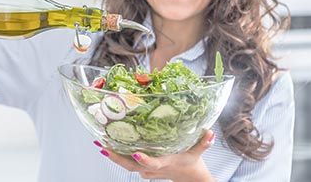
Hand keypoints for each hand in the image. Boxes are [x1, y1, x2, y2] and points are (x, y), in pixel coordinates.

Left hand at [94, 130, 215, 181]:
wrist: (189, 178)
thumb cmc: (192, 163)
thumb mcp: (198, 153)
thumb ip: (204, 143)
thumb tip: (210, 133)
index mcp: (165, 163)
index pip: (153, 164)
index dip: (145, 161)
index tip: (136, 154)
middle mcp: (153, 168)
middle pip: (132, 166)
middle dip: (116, 157)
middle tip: (103, 146)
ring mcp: (147, 170)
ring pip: (127, 165)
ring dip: (113, 155)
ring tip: (100, 143)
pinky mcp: (144, 169)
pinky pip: (128, 163)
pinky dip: (118, 155)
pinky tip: (109, 144)